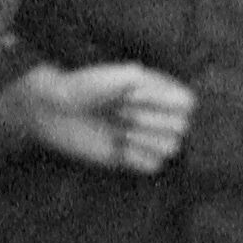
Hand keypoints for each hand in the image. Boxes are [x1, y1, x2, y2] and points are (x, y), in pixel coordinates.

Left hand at [0, 59, 197, 172]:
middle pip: (183, 128)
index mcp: (158, 90)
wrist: (53, 110)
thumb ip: (154, 82)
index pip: (189, 103)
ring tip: (118, 129)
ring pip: (171, 149)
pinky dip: (136, 158)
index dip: (166, 102)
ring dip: (144, 139)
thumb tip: (181, 99)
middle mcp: (156, 114)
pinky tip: (117, 148)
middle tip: (119, 111)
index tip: (133, 94)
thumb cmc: (85, 85)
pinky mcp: (131, 159)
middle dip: (150, 120)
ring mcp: (145, 138)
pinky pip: (154, 167)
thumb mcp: (121, 75)